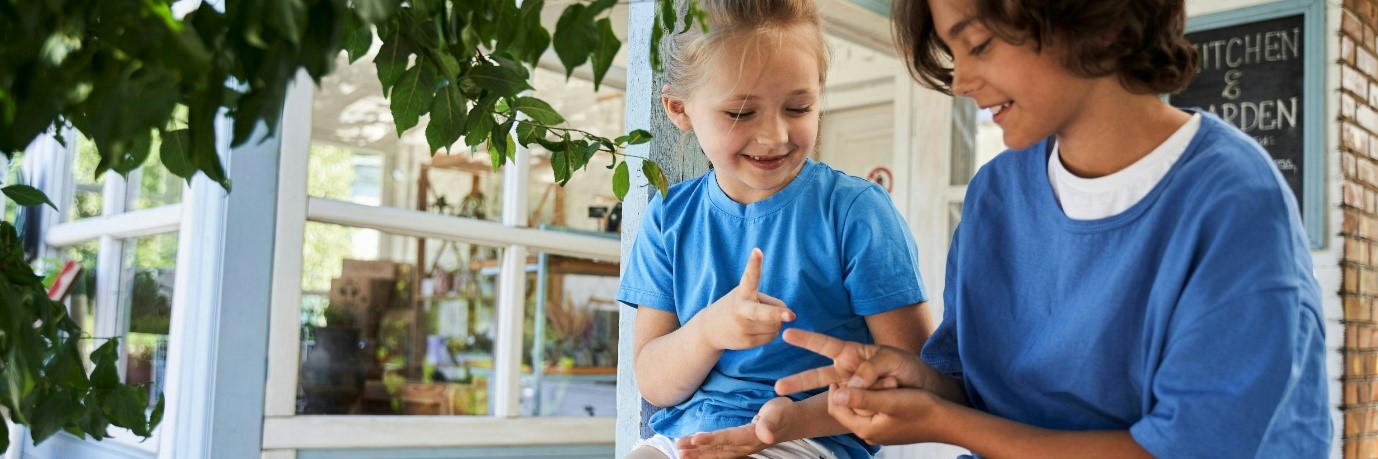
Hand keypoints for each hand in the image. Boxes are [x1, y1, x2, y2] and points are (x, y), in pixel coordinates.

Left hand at [676, 397, 791, 457]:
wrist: (790, 422)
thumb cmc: (783, 413)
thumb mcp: (778, 413)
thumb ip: (769, 423)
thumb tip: (766, 436)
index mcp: (751, 436)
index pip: (727, 439)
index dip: (711, 440)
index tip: (694, 440)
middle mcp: (744, 446)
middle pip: (717, 450)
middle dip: (697, 451)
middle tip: (678, 449)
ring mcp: (741, 448)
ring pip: (716, 453)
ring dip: (698, 453)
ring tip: (680, 451)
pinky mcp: (739, 447)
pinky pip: (719, 452)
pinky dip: (705, 452)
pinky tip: (694, 451)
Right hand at [697, 248, 794, 350]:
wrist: (709, 330)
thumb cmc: (736, 307)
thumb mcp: (746, 296)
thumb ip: (770, 302)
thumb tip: (786, 316)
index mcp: (741, 292)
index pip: (749, 276)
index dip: (754, 264)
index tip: (757, 251)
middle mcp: (740, 310)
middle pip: (763, 312)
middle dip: (776, 314)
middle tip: (790, 315)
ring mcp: (742, 328)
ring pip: (775, 325)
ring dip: (774, 322)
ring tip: (758, 319)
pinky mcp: (746, 342)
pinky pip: (772, 336)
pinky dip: (770, 332)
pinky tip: (756, 329)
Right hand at [775, 329, 922, 395]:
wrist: (924, 388)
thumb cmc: (907, 367)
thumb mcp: (891, 360)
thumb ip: (871, 368)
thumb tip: (851, 385)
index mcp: (852, 354)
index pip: (825, 344)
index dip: (807, 339)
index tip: (787, 333)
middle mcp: (848, 372)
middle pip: (818, 375)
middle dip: (798, 381)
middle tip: (778, 388)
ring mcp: (853, 390)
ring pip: (835, 396)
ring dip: (829, 400)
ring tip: (828, 401)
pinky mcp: (862, 405)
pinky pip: (855, 408)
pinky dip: (865, 405)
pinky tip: (880, 400)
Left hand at [828, 384, 945, 444]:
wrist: (947, 421)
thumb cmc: (920, 407)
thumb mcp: (889, 399)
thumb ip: (862, 396)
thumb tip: (837, 393)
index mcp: (865, 429)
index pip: (836, 408)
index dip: (836, 389)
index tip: (845, 371)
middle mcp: (870, 434)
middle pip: (848, 408)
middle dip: (856, 390)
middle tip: (872, 375)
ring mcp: (880, 432)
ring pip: (862, 408)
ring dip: (868, 392)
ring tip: (886, 380)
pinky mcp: (890, 428)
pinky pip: (874, 411)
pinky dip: (878, 398)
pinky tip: (891, 388)